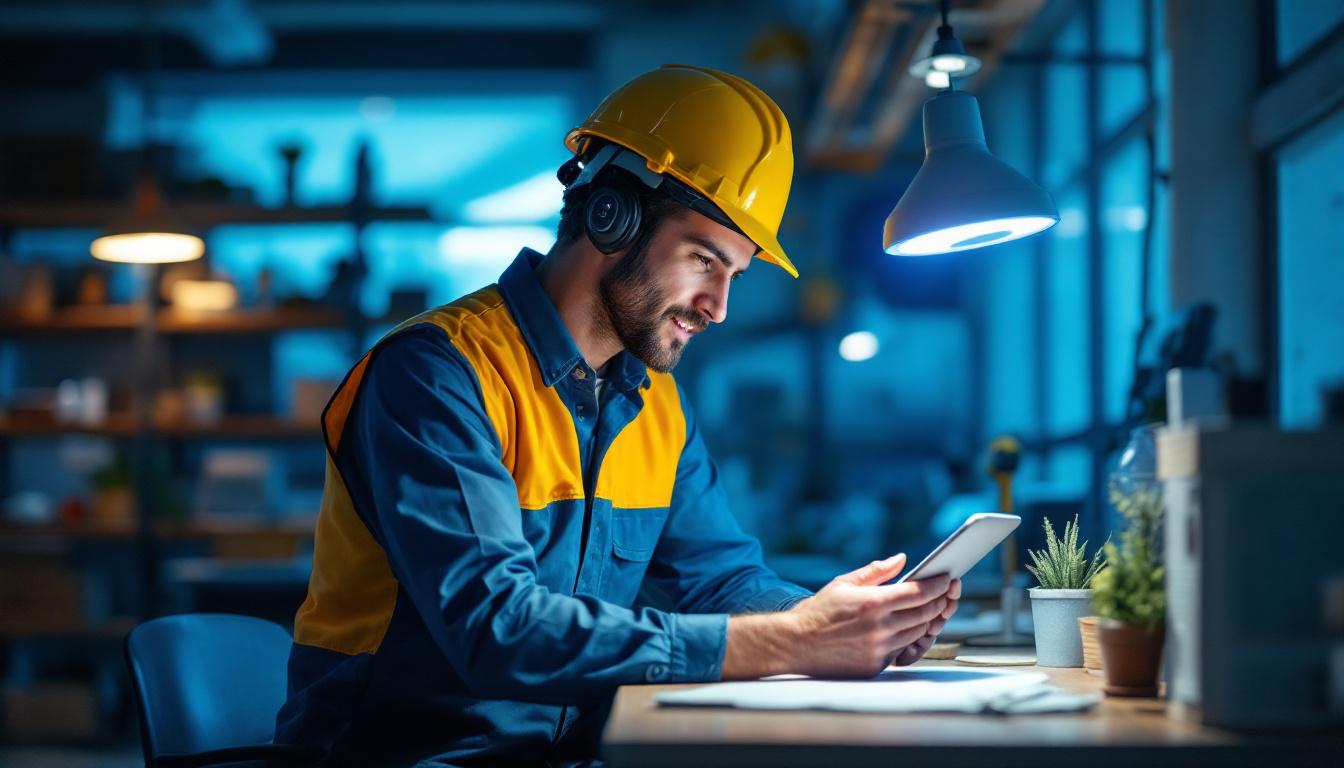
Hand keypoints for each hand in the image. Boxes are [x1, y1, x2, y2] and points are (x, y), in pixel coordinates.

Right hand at [785, 554, 951, 677]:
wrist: (796, 644)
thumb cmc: (819, 611)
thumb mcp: (843, 583)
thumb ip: (876, 571)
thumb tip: (902, 559)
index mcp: (872, 602)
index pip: (918, 593)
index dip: (937, 585)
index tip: (946, 579)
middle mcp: (879, 627)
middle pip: (924, 614)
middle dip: (938, 602)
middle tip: (942, 594)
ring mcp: (879, 649)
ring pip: (917, 633)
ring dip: (926, 621)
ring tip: (927, 610)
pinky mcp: (875, 665)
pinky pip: (901, 650)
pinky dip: (906, 639)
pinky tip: (904, 629)